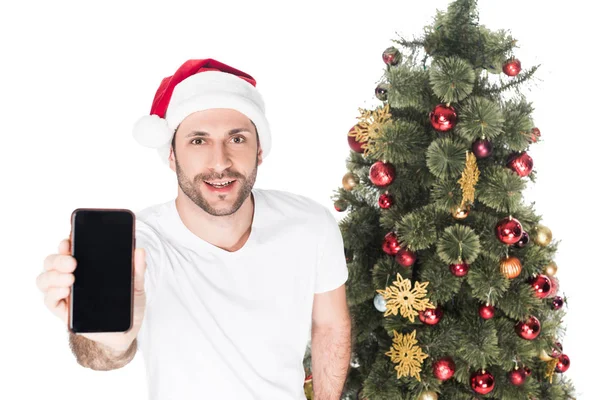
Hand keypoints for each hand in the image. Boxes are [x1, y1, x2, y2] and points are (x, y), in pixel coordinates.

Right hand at [36, 236, 147, 352]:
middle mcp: (72, 277)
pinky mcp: (64, 311)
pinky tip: (65, 291)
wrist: (125, 331)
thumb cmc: (128, 305)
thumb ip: (137, 269)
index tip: (69, 241)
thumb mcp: (136, 285)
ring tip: (70, 279)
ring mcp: (66, 294)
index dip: (65, 244)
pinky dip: (53, 294)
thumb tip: (140, 251)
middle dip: (58, 259)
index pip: (69, 250)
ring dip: (53, 276)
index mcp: (87, 267)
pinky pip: (50, 301)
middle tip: (72, 262)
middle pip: (52, 262)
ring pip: (45, 280)